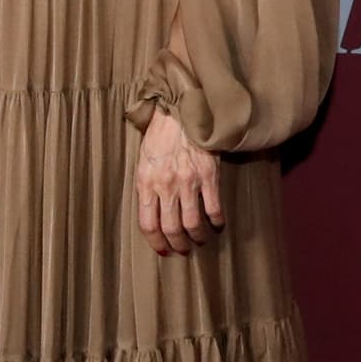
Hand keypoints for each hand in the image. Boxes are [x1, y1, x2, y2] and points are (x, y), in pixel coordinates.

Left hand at [135, 106, 223, 255]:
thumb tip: (153, 214)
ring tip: (199, 239)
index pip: (148, 224)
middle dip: (178, 245)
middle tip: (183, 249)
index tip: (163, 250)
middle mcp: (166, 186)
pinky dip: (216, 221)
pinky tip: (216, 224)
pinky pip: (213, 208)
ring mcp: (188, 182)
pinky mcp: (208, 176)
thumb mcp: (144, 162)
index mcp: (146, 183)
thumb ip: (147, 187)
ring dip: (197, 237)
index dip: (156, 242)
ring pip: (192, 223)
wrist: (180, 111)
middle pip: (171, 229)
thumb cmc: (160, 136)